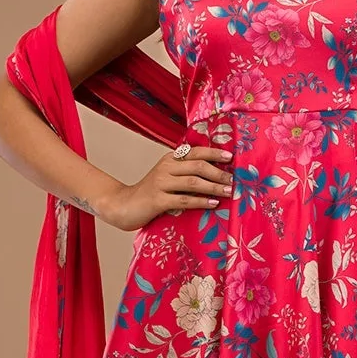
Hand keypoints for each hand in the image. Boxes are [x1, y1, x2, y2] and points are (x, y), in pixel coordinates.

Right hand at [99, 145, 234, 231]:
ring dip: (213, 187)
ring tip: (228, 191)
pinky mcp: (158, 200)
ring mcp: (161, 183)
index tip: (230, 156)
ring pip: (193, 182)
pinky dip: (200, 201)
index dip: (213, 153)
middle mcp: (165, 167)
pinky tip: (213, 204)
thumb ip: (184, 173)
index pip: (195, 152)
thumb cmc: (151, 193)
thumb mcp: (167, 178)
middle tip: (234, 180)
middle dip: (218, 173)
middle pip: (197, 166)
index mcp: (169, 159)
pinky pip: (184, 200)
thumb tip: (214, 174)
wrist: (123, 205)